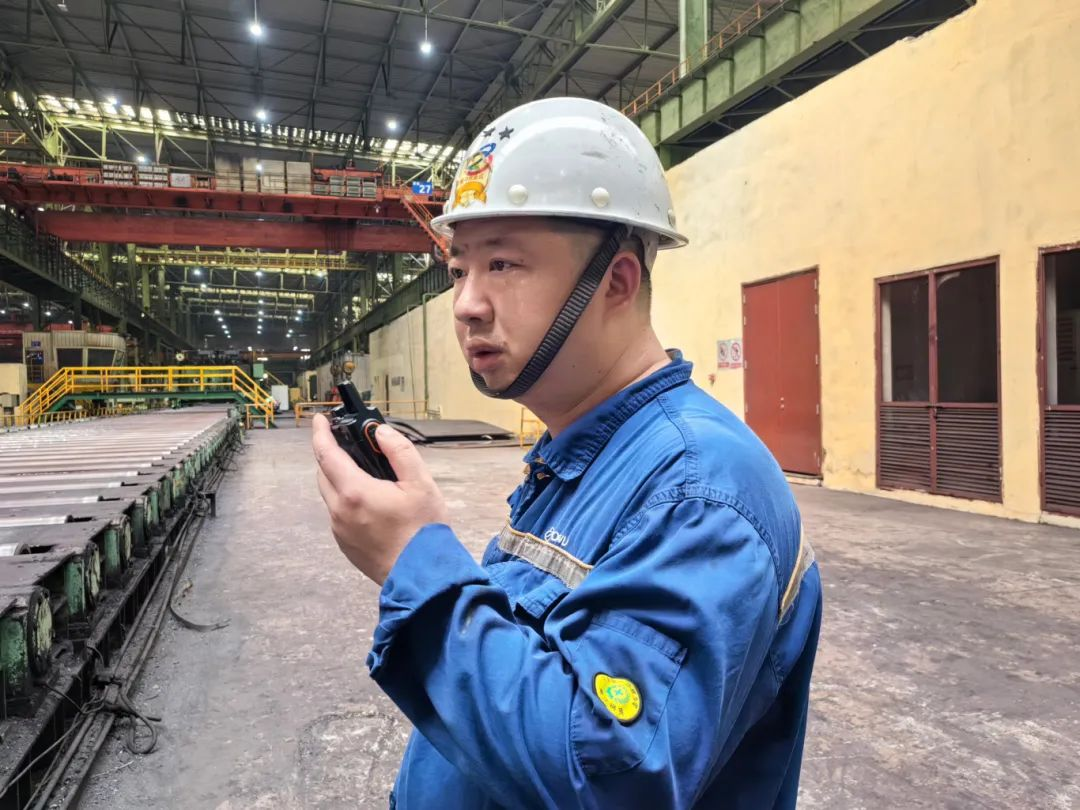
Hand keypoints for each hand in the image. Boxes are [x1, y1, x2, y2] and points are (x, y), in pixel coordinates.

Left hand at [312, 414, 448, 584]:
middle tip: (351, 444)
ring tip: (366, 474)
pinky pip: (338, 515)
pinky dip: (347, 500)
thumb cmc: (424, 529)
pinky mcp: (345, 545)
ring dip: (339, 479)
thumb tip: (379, 432)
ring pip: (330, 495)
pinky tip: (371, 503)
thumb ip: (399, 451)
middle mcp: (339, 511)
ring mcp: (339, 531)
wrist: (422, 577)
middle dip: (331, 455)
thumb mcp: (421, 483)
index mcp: (354, 492)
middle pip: (324, 474)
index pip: (327, 454)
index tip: (319, 420)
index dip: (320, 434)